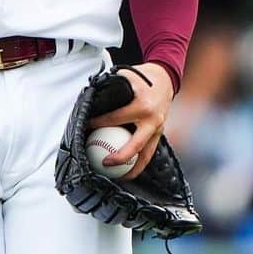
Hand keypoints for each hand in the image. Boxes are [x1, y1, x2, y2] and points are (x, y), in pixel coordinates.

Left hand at [88, 62, 175, 179]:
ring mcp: (159, 128)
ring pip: (146, 154)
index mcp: (143, 106)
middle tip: (104, 162)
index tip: (86, 127)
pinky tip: (129, 169)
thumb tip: (89, 95)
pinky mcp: (160, 133)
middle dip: (119, 157)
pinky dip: (140, 162)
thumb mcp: (127, 76)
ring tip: (119, 177)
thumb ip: (110, 86)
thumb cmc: (143, 76)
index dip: (98, 124)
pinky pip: (150, 151)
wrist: (166, 78)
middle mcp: (153, 120)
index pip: (116, 119)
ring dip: (134, 168)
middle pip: (135, 145)